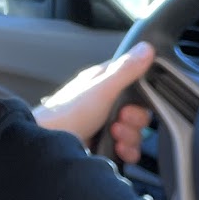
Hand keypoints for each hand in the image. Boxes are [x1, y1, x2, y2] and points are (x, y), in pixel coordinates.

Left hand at [34, 43, 154, 163]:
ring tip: (114, 136)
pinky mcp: (106, 145)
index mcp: (104, 83)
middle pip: (138, 113)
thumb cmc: (70, 111)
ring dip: (129, 137)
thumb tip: (146, 48)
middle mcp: (106, 104)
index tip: (131, 102)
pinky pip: (129, 150)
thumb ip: (126, 70)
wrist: (52, 142)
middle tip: (119, 120)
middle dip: (133, 121)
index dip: (140, 96)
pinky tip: (117, 149)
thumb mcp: (102, 87)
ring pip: (135, 133)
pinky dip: (127, 151)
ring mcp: (106, 126)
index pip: (135, 85)